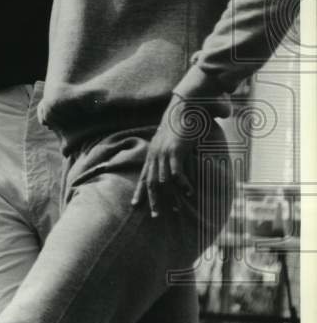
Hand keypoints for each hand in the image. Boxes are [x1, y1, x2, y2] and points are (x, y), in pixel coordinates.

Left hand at [132, 94, 212, 216]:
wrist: (184, 107)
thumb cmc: (180, 124)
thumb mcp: (171, 141)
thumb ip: (170, 154)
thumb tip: (172, 166)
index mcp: (152, 153)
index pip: (144, 176)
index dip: (139, 191)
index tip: (135, 205)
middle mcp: (155, 154)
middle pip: (151, 182)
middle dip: (152, 200)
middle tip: (154, 216)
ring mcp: (164, 153)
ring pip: (163, 181)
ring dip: (170, 198)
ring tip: (176, 211)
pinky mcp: (175, 151)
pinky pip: (177, 173)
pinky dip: (183, 185)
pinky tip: (189, 194)